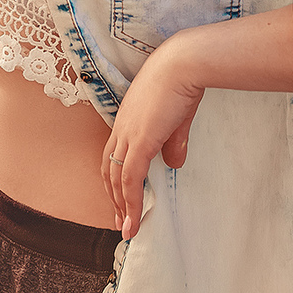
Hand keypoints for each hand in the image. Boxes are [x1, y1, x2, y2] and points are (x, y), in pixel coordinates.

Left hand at [102, 35, 203, 240]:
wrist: (183, 64)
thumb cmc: (183, 80)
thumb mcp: (178, 118)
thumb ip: (173, 141)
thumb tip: (174, 163)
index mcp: (127, 119)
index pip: (114, 154)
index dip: (115, 178)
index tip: (122, 197)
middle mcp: (121, 128)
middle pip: (108, 169)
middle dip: (113, 198)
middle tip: (120, 220)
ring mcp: (128, 135)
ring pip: (115, 179)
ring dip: (120, 206)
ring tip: (127, 229)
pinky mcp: (139, 143)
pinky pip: (130, 181)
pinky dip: (130, 204)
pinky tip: (133, 221)